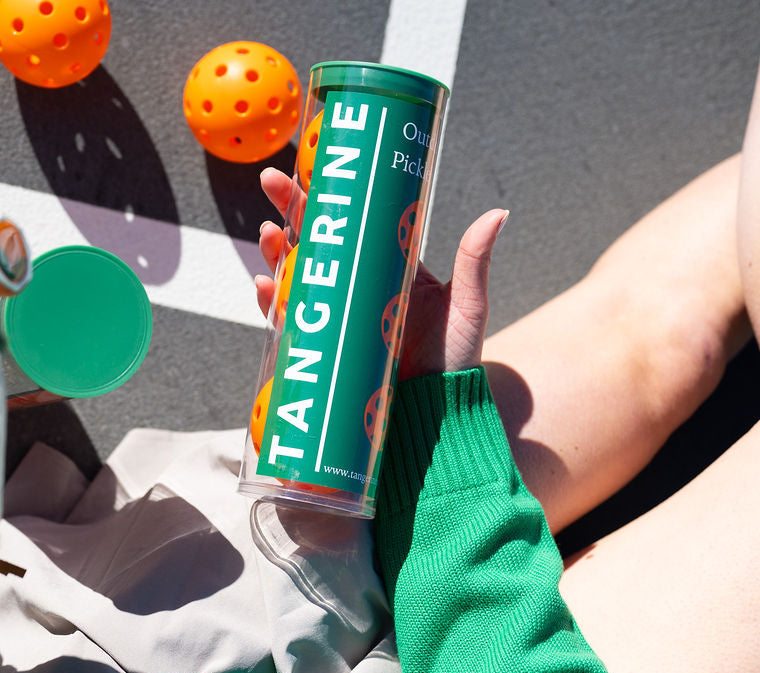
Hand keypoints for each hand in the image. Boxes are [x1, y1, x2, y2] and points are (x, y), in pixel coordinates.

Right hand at [255, 167, 506, 379]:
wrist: (434, 415)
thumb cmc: (455, 360)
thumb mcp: (467, 307)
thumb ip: (474, 262)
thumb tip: (498, 212)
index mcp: (387, 269)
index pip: (354, 224)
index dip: (329, 196)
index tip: (310, 168)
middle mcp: (356, 287)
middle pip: (316, 241)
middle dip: (290, 211)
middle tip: (270, 181)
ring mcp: (336, 315)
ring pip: (296, 275)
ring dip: (276, 252)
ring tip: (267, 233)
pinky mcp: (320, 346)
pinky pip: (287, 320)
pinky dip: (270, 302)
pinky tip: (262, 286)